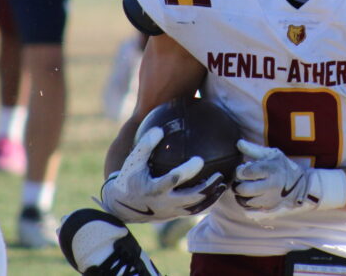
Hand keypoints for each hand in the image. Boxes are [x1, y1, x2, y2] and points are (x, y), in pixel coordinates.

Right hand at [98, 127, 225, 222]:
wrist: (122, 206)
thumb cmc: (129, 178)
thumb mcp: (133, 161)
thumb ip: (146, 145)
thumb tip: (159, 129)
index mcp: (154, 188)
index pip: (173, 180)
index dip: (187, 171)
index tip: (199, 160)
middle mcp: (164, 203)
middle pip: (191, 198)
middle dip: (207, 188)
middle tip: (220, 174)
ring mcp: (171, 212)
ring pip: (196, 208)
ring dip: (211, 197)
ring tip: (224, 184)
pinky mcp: (175, 216)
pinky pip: (194, 211)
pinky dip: (207, 203)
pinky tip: (216, 192)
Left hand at [233, 140, 345, 216]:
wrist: (300, 186)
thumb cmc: (282, 167)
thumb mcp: (272, 155)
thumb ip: (254, 149)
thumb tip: (239, 143)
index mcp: (271, 171)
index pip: (247, 172)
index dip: (241, 170)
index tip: (243, 169)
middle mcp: (271, 187)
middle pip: (244, 189)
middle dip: (238, 184)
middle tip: (241, 180)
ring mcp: (269, 201)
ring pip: (244, 201)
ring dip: (240, 195)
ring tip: (245, 187)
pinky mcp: (268, 210)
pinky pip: (249, 211)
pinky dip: (245, 204)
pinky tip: (249, 197)